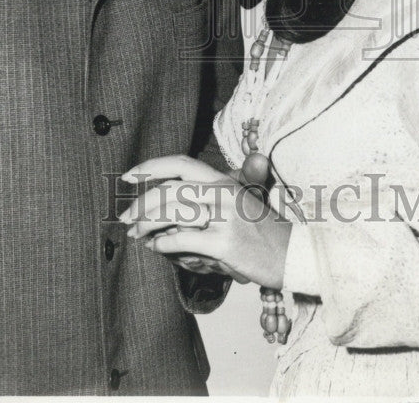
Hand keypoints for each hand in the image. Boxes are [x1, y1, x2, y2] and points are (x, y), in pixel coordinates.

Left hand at [119, 154, 291, 288]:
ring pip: (173, 214)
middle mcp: (223, 193)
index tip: (128, 176)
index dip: (151, 167)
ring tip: (136, 234)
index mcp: (223, 180)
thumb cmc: (264, 229)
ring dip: (147, 225)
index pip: (180, 164)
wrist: (294, 254)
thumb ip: (216, 188)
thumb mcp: (243, 198)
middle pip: (170, 191)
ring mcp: (225, 217)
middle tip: (124, 218)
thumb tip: (189, 181)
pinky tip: (156, 247)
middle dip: (140, 205)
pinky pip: (184, 240)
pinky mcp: (226, 243)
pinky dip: (164, 244)